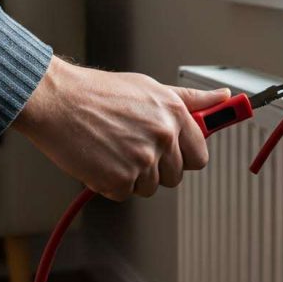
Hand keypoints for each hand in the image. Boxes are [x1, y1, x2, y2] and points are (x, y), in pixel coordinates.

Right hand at [12, 57, 229, 200]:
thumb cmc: (98, 92)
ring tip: (111, 148)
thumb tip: (225, 98)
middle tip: (129, 146)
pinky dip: (109, 183)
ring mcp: (143, 160)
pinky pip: (124, 194)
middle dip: (155, 168)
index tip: (171, 153)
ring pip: (149, 187)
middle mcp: (164, 136)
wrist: (56, 100)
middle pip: (174, 176)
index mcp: (175, 114)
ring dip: (131, 176)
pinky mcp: (120, 179)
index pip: (199, 156)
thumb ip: (191, 100)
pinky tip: (98, 158)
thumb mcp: (151, 88)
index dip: (183, 157)